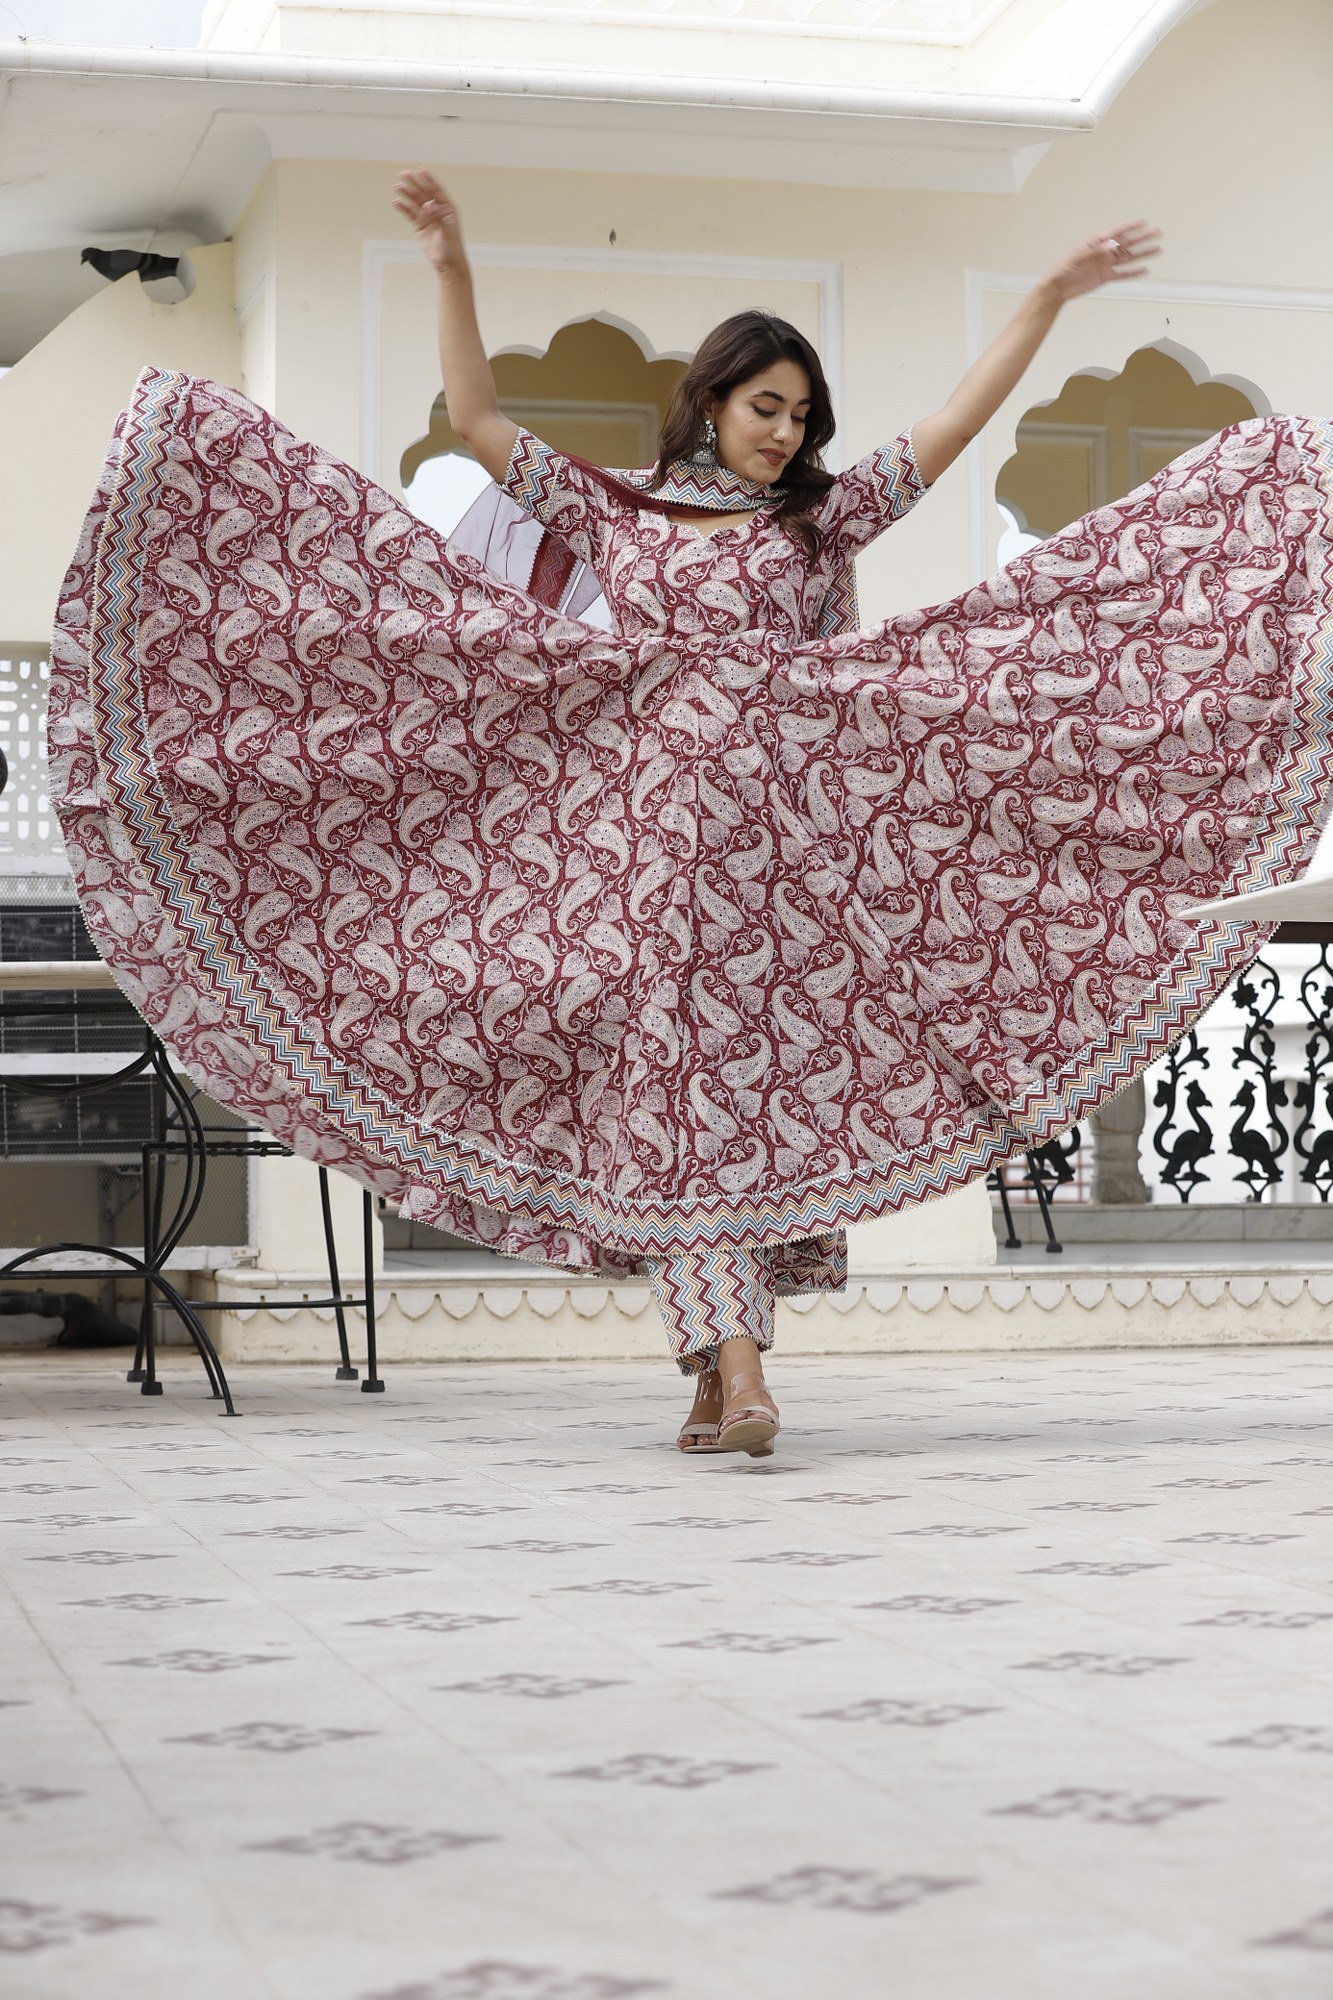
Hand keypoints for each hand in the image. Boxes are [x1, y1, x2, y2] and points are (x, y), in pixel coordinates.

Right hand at [392, 168, 466, 273]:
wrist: (448, 265)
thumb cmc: (452, 248)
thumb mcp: (447, 231)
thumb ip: (438, 216)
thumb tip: (429, 203)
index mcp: (448, 209)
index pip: (437, 190)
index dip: (429, 180)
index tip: (421, 169)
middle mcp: (437, 210)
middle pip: (424, 193)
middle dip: (414, 183)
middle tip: (403, 173)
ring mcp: (428, 217)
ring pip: (415, 202)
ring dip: (406, 193)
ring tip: (397, 186)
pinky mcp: (420, 226)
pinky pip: (410, 214)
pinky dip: (403, 208)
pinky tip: (396, 202)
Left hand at [1042, 220, 1161, 303]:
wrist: (1057, 288)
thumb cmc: (1063, 269)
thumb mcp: (1079, 257)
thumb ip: (1096, 251)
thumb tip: (1113, 245)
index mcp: (1096, 242)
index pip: (1117, 232)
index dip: (1130, 227)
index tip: (1143, 222)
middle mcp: (1103, 252)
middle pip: (1127, 243)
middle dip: (1143, 238)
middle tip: (1157, 233)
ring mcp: (1105, 265)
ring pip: (1128, 258)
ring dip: (1143, 254)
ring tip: (1157, 250)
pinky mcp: (1105, 277)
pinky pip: (1122, 274)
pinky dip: (1133, 273)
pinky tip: (1144, 270)